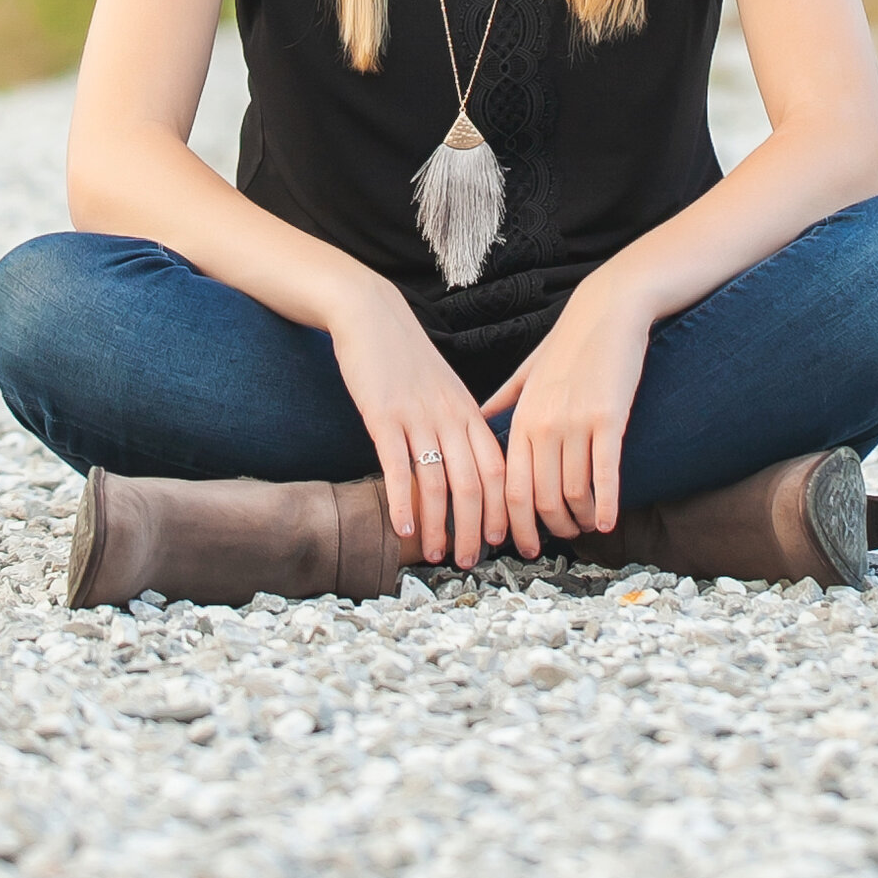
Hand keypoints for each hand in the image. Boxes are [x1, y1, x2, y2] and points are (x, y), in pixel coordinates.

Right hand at [326, 275, 510, 568]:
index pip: (498, 469)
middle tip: (473, 562)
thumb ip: (460, 424)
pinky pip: (398, 468)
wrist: (372, 315)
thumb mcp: (445, 389)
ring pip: (438, 483)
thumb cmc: (406, 358)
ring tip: (437, 555)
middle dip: (477, 529)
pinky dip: (402, 503)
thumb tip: (472, 467)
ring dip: (439, 525)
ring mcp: (417, 417)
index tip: (506, 541)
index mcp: (469, 411)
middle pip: (474, 484)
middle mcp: (449, 417)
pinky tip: (401, 528)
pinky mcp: (383, 417)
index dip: (504, 509)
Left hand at [482, 272, 651, 554]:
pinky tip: (608, 521)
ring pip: (574, 492)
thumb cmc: (569, 342)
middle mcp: (543, 425)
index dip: (516, 524)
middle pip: (541, 498)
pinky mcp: (609, 419)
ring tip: (587, 526)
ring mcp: (576, 423)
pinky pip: (605, 475)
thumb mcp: (527, 372)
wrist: (607, 310)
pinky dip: (605, 505)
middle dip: (550, 529)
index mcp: (521, 418)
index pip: (510, 487)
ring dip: (581, 519)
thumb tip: (480, 422)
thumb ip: (504, 402)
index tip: (523, 543)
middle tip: (561, 540)